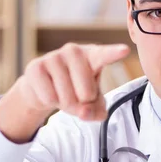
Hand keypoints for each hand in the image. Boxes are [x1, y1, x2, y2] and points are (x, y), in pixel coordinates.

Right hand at [0, 42, 130, 142]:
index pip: (105, 55)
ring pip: (67, 98)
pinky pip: (49, 97)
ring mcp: (54, 56)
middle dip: (82, 103)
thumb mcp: (92, 103)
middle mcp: (74, 51)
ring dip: (66, 104)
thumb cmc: (75, 91)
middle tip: (76, 95)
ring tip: (62, 93)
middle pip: (86, 93)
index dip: (114, 53)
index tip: (124, 50)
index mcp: (93, 56)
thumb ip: (96, 110)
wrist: (43, 88)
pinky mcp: (36, 67)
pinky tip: (48, 92)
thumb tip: (84, 111)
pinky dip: (50, 102)